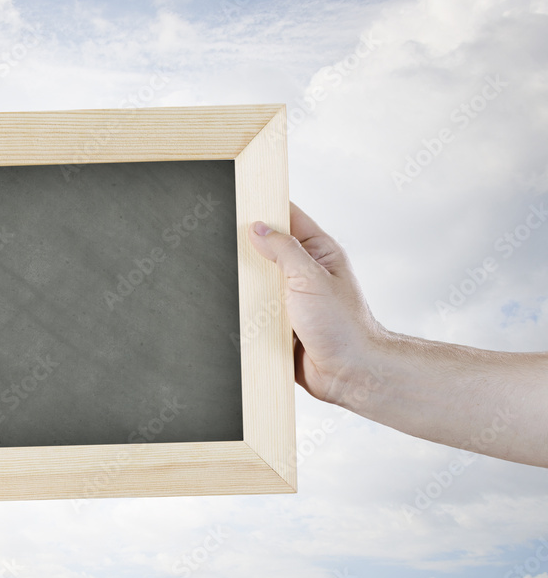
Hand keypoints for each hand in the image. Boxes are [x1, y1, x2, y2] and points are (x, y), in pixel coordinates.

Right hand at [247, 202, 387, 406]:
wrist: (349, 374)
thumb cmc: (344, 326)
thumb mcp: (310, 278)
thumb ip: (283, 250)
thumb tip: (257, 228)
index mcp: (317, 252)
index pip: (288, 217)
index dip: (265, 208)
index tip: (240, 203)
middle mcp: (302, 272)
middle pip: (266, 249)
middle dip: (247, 249)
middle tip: (227, 244)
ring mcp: (289, 298)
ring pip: (256, 281)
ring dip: (244, 285)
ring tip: (231, 281)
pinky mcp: (278, 323)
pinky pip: (253, 311)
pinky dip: (244, 311)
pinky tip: (232, 309)